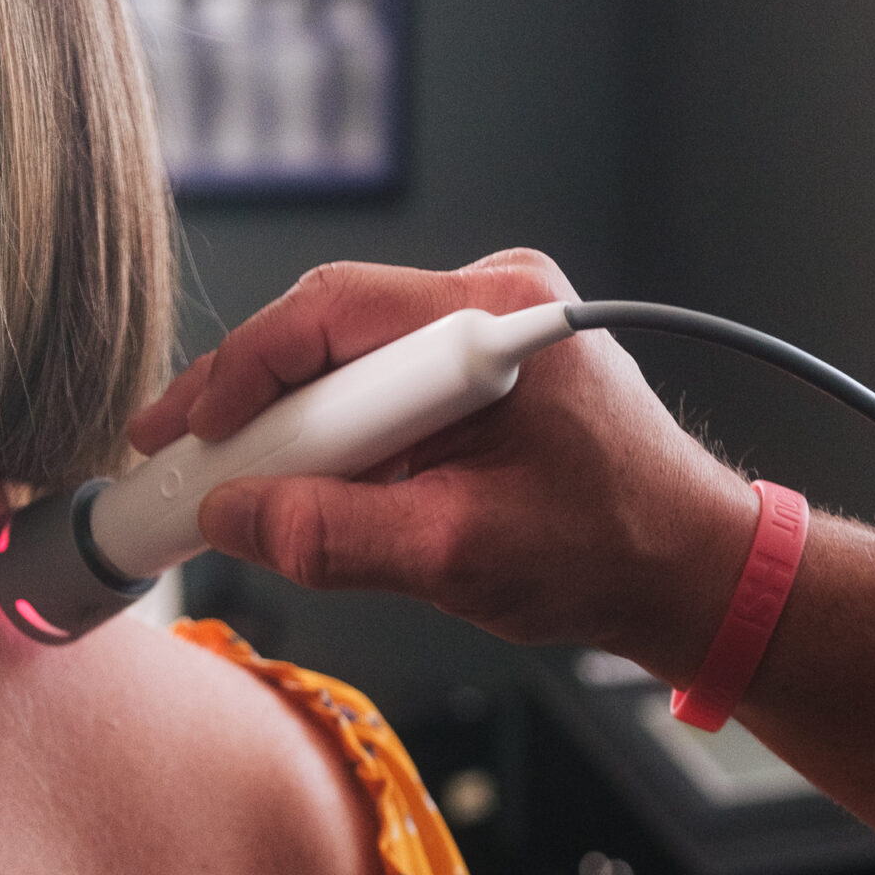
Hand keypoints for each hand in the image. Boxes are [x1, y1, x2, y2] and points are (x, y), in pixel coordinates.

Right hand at [128, 250, 759, 685]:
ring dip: (292, 430)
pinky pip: (378, 389)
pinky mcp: (481, 371)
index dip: (240, 377)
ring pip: (346, 365)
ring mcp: (488, 332)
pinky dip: (336, 439)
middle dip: (249, 407)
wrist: (693, 572)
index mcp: (495, 320)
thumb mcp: (457, 557)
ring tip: (236, 493)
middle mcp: (491, 301)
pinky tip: (307, 489)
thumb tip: (232, 517)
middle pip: (325, 333)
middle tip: (181, 467)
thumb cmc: (609, 555)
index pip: (327, 317)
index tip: (186, 440)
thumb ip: (335, 536)